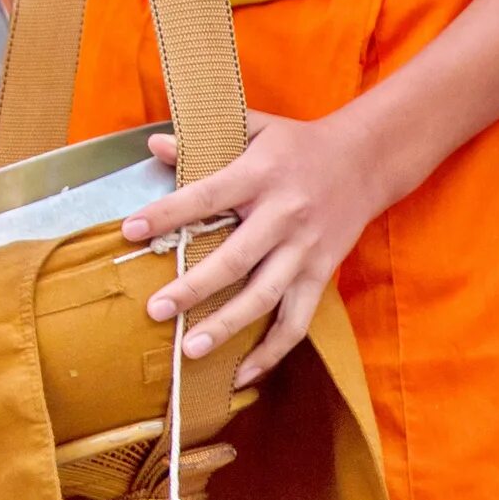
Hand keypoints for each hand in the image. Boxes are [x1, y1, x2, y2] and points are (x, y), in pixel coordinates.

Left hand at [123, 109, 391, 387]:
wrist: (368, 160)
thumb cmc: (299, 143)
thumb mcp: (255, 126)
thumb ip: (205, 137)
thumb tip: (154, 144)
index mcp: (260, 176)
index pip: (207, 197)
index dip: (168, 214)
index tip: (131, 231)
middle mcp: (284, 217)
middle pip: (236, 259)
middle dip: (195, 288)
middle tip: (156, 310)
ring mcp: (305, 251)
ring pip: (265, 297)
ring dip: (228, 326)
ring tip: (191, 349)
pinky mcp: (322, 274)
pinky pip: (297, 320)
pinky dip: (272, 351)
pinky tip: (243, 373)